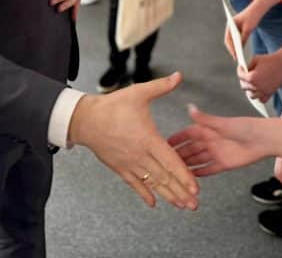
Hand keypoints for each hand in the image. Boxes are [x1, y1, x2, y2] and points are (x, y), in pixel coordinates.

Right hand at [68, 72, 198, 209]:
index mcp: (147, 138)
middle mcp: (140, 155)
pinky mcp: (120, 168)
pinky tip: (154, 203)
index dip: (184, 175)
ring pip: (152, 183)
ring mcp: (129, 164)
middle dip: (180, 191)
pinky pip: (134, 184)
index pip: (170, 160)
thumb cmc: (112, 106)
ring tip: (181, 206)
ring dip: (167, 195)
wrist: (85, 119)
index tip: (195, 187)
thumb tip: (179, 75)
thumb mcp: (138, 93)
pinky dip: (145, 194)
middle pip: (164, 177)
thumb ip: (161, 86)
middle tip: (194, 205)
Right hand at [168, 105, 266, 175]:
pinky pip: (209, 169)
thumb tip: (189, 107)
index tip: (163, 144)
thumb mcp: (222, 123)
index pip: (187, 135)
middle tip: (165, 163)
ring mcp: (217, 153)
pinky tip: (191, 177)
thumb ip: (204, 119)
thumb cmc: (245, 126)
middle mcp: (211, 141)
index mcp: (208, 129)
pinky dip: (200, 173)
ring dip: (187, 165)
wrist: (264, 139)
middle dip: (179, 155)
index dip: (176, 139)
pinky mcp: (224, 164)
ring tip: (174, 172)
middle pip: (191, 149)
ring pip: (198, 160)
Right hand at [224, 7, 257, 58]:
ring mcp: (234, 27)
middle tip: (237, 59)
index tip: (235, 55)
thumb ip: (243, 38)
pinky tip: (245, 51)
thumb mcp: (248, 29)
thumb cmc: (253, 17)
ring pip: (233, 40)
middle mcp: (231, 26)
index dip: (231, 48)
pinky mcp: (239, 29)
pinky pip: (238, 38)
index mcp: (230, 24)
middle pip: (229, 40)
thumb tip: (240, 48)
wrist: (258, 8)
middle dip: (233, 49)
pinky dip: (240, 44)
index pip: (228, 39)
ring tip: (240, 57)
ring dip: (236, 48)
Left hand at [238, 52, 281, 102]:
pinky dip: (259, 96)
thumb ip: (248, 66)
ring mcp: (264, 91)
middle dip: (243, 79)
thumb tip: (244, 71)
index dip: (239, 70)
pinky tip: (259, 89)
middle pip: (244, 86)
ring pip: (251, 95)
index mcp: (252, 78)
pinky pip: (261, 99)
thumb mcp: (256, 59)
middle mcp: (257, 86)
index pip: (240, 76)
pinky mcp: (270, 93)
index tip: (241, 67)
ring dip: (249, 89)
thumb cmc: (270, 60)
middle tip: (245, 74)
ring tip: (251, 83)